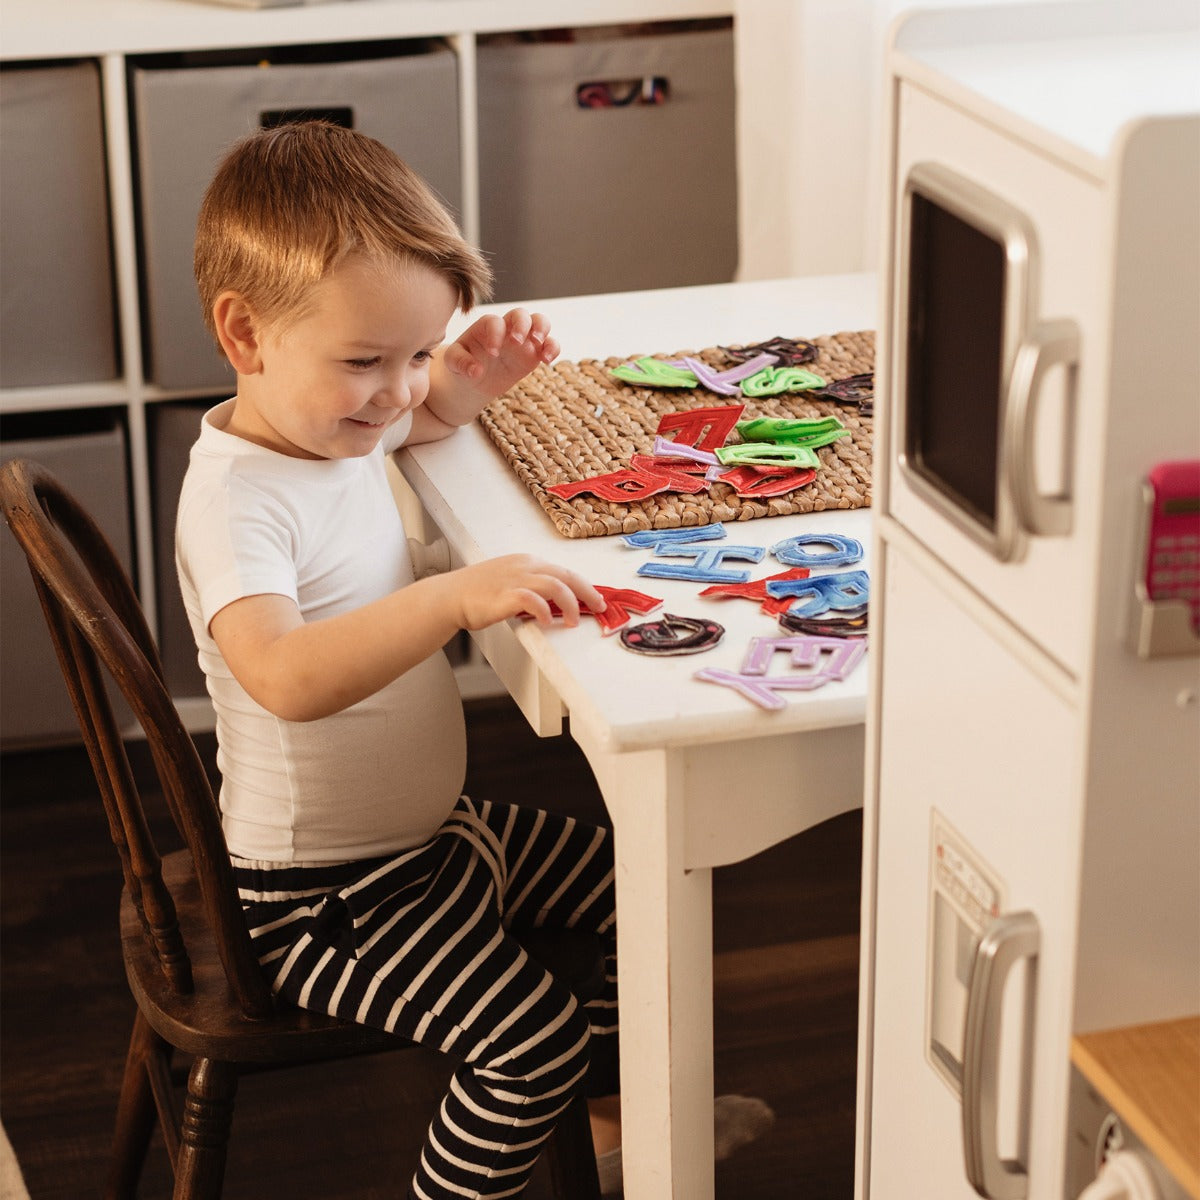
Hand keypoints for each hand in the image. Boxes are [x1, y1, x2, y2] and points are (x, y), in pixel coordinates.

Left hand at [441, 308, 559, 399]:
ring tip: (538, 345)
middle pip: (521, 314)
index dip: (495, 334)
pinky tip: (547, 360)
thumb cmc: (463, 364)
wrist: (476, 380)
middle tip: (516, 342)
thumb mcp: (453, 362)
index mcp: (487, 326)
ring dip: (543, 330)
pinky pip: (550, 344)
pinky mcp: (535, 353)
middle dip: (522, 325)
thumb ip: (460, 362)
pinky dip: (553, 348)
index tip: (493, 353)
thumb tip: (475, 371)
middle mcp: (507, 328)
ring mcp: (524, 339)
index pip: (495, 322)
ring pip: (540, 322)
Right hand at [449, 555, 604, 629]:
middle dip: (587, 592)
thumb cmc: (477, 592)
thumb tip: (554, 603)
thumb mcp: (510, 582)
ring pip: (555, 585)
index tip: (596, 598)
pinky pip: (532, 599)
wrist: (449, 595)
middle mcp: (525, 566)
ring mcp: (515, 579)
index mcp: (527, 561)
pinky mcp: (505, 594)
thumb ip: (532, 588)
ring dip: (570, 604)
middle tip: (599, 607)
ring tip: (574, 621)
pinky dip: (544, 610)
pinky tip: (548, 621)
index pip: (564, 571)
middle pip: (566, 575)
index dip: (584, 585)